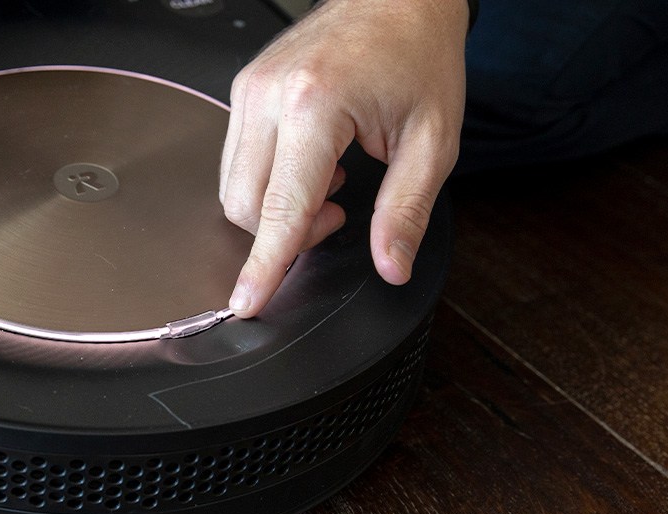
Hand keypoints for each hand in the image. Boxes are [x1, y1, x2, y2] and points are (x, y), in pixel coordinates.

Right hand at [220, 0, 467, 316]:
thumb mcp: (432, 143)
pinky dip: (270, 181)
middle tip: (339, 214)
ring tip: (331, 182)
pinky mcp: (245, 88)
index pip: (281, 208)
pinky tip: (313, 164)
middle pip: (245, 205)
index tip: (246, 303)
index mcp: (315, 105)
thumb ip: (406, 211)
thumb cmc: (418, 56)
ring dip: (277, 208)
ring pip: (234, 187)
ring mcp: (250, 89)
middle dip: (287, 233)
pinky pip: (238, 160)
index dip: (265, 265)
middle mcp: (270, 95)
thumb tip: (390, 264)